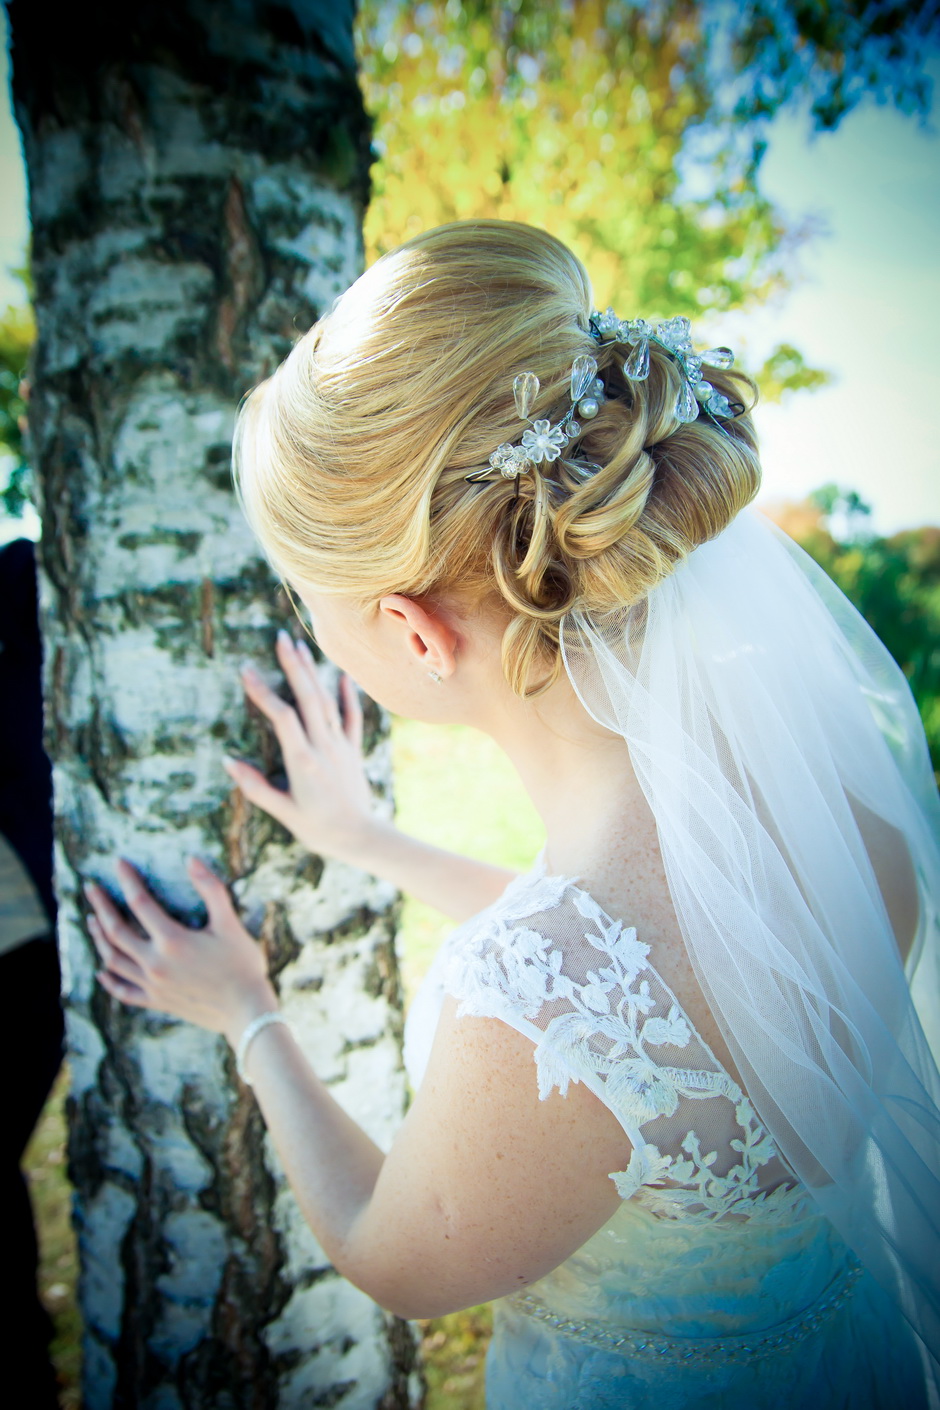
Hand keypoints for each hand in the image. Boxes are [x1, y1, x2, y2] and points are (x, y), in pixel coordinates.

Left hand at [86, 857, 277, 1045]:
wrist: (246, 1010)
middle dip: (101, 906)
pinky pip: (124, 992)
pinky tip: (101, 971)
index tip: (118, 863)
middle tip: (90, 888)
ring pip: (113, 960)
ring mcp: (152, 985)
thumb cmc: (242, 964)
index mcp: (171, 940)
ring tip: (92, 921)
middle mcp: (155, 963)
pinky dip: (109, 981)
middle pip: (116, 931)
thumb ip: (210, 889)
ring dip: (99, 938)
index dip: (127, 880)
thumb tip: (191, 859)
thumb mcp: (229, 923)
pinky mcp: (157, 1002)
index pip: (139, 902)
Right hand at [225, 632, 374, 863]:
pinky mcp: (353, 750)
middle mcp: (323, 746)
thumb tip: (229, 762)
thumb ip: (256, 787)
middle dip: (293, 666)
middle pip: (307, 698)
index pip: (282, 717)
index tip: (246, 671)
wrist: (361, 837)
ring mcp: (340, 746)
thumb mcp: (283, 812)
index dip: (263, 692)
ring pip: (326, 702)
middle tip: (280, 638)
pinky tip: (340, 675)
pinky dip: (347, 695)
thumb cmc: (319, 829)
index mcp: (303, 761)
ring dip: (313, 673)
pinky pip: (351, 717)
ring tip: (299, 647)